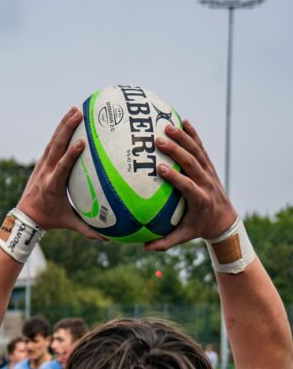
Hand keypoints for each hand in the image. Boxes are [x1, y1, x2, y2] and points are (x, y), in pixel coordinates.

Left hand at [17, 107, 105, 239]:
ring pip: (53, 141)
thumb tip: (108, 239)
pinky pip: (52, 143)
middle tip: (79, 114)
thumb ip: (87, 230)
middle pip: (55, 147)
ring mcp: (42, 165)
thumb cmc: (49, 219)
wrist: (25, 215)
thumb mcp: (67, 223)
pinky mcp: (41, 162)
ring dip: (63, 125)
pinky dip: (59, 131)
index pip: (61, 168)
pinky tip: (68, 119)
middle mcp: (45, 172)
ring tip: (75, 109)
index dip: (70, 155)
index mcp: (52, 185)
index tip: (81, 143)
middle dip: (66, 130)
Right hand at [145, 120, 237, 250]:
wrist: (225, 220)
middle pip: (192, 163)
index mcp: (200, 199)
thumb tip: (144, 248)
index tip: (160, 169)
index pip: (187, 185)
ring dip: (183, 138)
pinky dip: (194, 134)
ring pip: (197, 152)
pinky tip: (184, 121)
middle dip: (177, 151)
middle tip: (159, 140)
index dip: (175, 177)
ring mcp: (209, 172)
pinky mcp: (209, 166)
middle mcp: (206, 183)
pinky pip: (201, 147)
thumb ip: (165, 242)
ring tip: (167, 125)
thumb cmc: (200, 228)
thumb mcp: (184, 236)